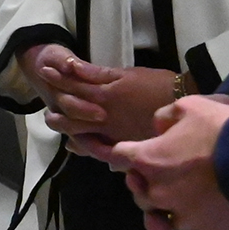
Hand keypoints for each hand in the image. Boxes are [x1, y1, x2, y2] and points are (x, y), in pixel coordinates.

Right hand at [21, 43, 170, 153]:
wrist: (185, 100)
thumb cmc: (169, 129)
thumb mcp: (144, 145)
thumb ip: (123, 152)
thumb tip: (112, 166)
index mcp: (111, 134)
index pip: (80, 135)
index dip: (68, 133)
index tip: (62, 133)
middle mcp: (104, 116)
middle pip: (71, 112)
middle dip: (57, 109)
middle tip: (46, 107)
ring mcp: (109, 95)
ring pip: (76, 89)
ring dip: (58, 81)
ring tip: (44, 72)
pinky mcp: (117, 78)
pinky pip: (91, 72)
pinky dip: (76, 69)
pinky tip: (66, 63)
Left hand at [115, 94, 228, 229]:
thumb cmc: (226, 127)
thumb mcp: (192, 105)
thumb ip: (167, 115)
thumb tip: (158, 125)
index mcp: (149, 160)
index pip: (119, 156)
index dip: (114, 151)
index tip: (104, 147)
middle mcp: (160, 193)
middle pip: (142, 196)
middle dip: (147, 189)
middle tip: (157, 183)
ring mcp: (186, 220)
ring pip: (169, 226)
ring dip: (172, 222)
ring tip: (176, 222)